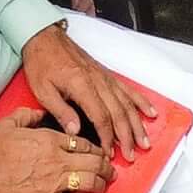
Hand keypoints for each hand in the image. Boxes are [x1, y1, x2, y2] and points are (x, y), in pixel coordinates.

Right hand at [0, 105, 110, 192]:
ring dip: (100, 186)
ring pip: (89, 183)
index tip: (99, 153)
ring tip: (102, 187)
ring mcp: (52, 182)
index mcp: (50, 140)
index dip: (96, 149)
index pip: (84, 143)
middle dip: (106, 167)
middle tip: (109, 171)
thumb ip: (28, 115)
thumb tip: (39, 113)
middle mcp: (56, 160)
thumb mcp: (9, 122)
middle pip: (93, 162)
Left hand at [18, 21, 155, 157]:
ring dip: (137, 124)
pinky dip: (140, 102)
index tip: (108, 153)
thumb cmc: (42, 62)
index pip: (100, 117)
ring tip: (144, 141)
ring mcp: (105, 78)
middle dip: (126, 137)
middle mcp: (98, 81)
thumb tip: (75, 132)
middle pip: (119, 113)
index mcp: (82, 85)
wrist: (45, 37)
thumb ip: (60, 111)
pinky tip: (149, 112)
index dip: (107, 137)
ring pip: (127, 103)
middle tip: (131, 155)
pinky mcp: (106, 75)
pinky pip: (128, 90)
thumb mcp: (42, 90)